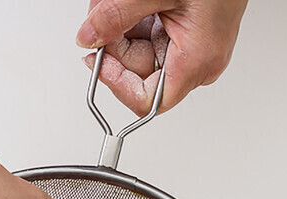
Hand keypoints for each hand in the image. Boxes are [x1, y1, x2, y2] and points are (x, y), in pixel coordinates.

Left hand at [76, 0, 247, 114]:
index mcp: (197, 61)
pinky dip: (134, 19)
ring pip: (139, 50)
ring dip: (122, 26)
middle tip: (104, 14)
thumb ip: (118, 16)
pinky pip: (149, 35)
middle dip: (115, 43)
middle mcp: (198, 61)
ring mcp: (193, 48)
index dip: (116, 83)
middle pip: (137, 71)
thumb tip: (88, 37)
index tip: (97, 60)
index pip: (145, 100)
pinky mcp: (187, 34)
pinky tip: (133, 2)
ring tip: (120, 0)